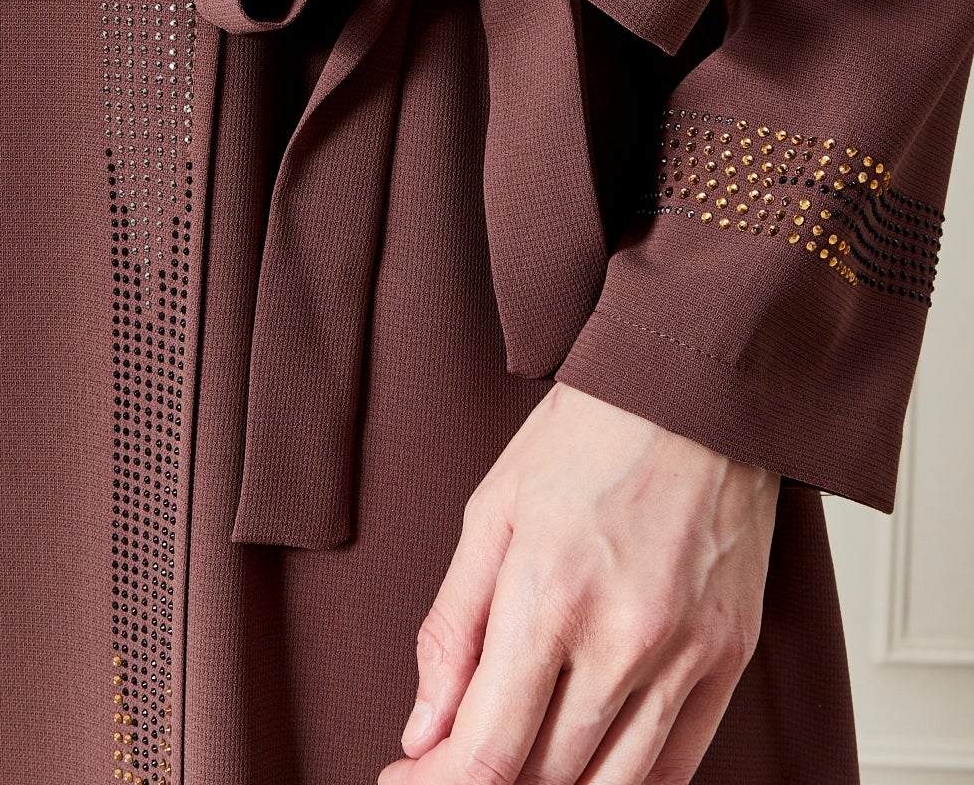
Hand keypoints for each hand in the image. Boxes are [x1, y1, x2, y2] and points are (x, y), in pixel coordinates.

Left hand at [377, 382, 779, 784]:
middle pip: (543, 778)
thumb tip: (423, 728)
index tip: (405, 777)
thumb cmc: (587, 437)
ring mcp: (686, 656)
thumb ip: (452, 629)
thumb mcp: (491, 512)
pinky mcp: (731, 658)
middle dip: (483, 782)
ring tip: (514, 760)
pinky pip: (677, 768)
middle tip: (449, 760)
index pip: (487, 752)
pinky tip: (583, 770)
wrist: (693, 390)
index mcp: (549, 595)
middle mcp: (622, 639)